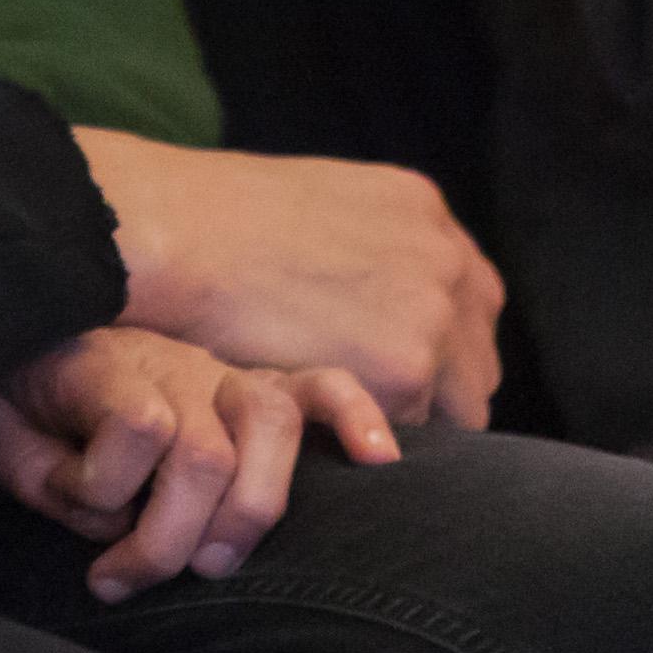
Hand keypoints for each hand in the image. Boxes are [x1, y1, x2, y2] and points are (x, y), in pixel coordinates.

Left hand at [0, 327, 397, 599]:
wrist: (14, 330)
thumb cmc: (6, 400)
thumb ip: (38, 472)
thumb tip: (109, 518)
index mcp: (100, 364)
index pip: (139, 422)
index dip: (105, 486)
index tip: (68, 519)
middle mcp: (171, 364)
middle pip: (206, 448)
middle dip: (172, 535)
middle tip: (129, 579)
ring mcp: (219, 373)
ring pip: (271, 418)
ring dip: (251, 507)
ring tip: (216, 563)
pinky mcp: (253, 386)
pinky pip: (321, 386)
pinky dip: (355, 419)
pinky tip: (379, 461)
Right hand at [66, 127, 502, 426]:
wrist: (176, 234)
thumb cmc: (212, 225)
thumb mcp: (312, 207)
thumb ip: (361, 247)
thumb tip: (366, 296)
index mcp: (421, 208)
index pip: (465, 304)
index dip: (433, 349)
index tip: (399, 378)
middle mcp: (444, 257)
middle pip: (475, 360)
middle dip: (436, 393)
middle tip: (375, 426)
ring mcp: (434, 311)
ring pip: (457, 407)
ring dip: (410, 424)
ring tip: (351, 445)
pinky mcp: (405, 368)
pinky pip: (413, 433)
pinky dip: (374, 443)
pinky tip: (333, 445)